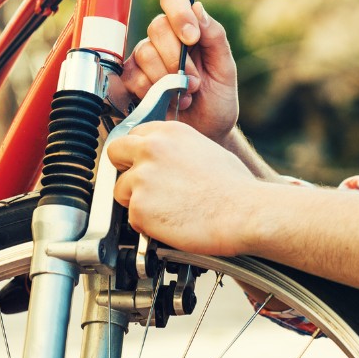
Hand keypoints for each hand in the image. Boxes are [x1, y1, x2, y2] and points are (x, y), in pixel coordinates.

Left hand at [110, 120, 260, 256]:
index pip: (133, 135)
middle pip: (115, 152)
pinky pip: (132, 218)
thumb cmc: (235, 188)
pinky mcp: (139, 206)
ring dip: (136, 202)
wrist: (243, 212)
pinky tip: (171, 224)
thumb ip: (177, 151)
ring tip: (166, 210)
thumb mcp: (206, 151)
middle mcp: (151, 149)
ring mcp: (142, 177)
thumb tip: (168, 162)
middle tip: (140, 186)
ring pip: (120, 190)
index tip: (143, 165)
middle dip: (123, 169)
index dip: (137, 153)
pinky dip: (146, 225)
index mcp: (169, 132)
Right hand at [114, 0, 238, 142]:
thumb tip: (198, 8)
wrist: (206, 134)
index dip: (179, 13)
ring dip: (167, 79)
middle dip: (178, 58)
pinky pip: (132, 77)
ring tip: (184, 96)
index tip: (192, 38)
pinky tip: (166, 102)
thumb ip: (214, 36)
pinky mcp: (131, 81)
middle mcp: (163, 40)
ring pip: (145, 53)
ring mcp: (144, 60)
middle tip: (194, 82)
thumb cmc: (217, 101)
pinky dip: (151, 92)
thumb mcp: (225, 69)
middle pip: (157, 27)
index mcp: (187, 29)